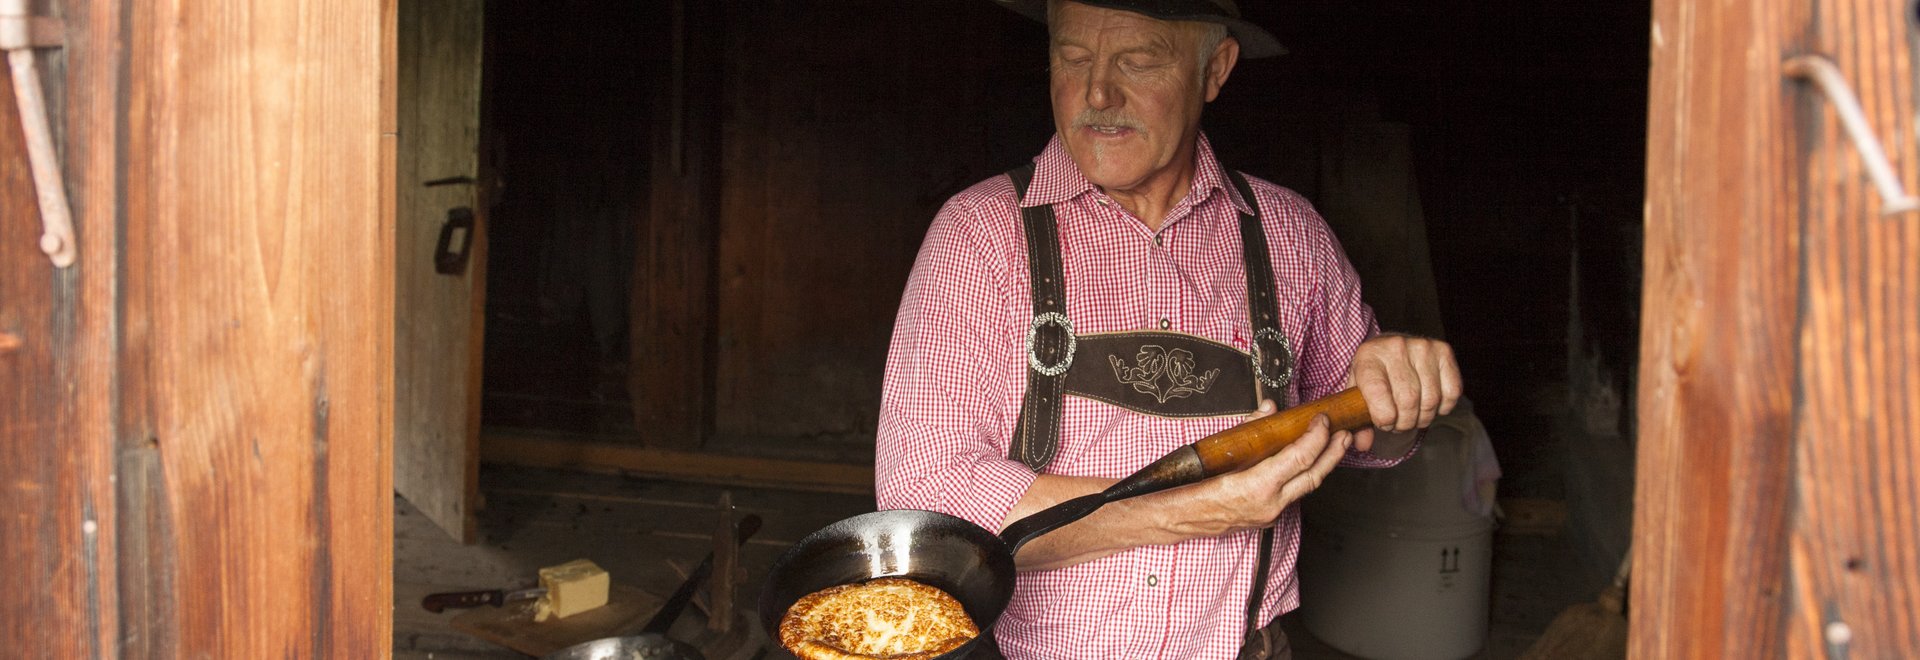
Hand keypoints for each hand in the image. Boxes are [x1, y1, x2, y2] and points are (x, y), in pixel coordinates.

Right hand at [1165, 414, 1351, 536]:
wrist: (1177, 518)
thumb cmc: (1191, 485)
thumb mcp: (1217, 450)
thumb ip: (1247, 428)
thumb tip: (1270, 410)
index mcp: (1258, 487)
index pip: (1300, 458)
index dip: (1317, 437)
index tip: (1323, 421)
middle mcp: (1270, 504)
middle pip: (1314, 476)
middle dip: (1333, 454)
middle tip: (1346, 433)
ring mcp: (1269, 514)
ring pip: (1306, 487)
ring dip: (1322, 465)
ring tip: (1334, 446)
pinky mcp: (1266, 517)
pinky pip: (1292, 494)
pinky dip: (1303, 476)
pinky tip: (1305, 464)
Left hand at [1347, 334, 1461, 448]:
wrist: (1390, 347)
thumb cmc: (1373, 373)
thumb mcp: (1358, 391)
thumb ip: (1358, 419)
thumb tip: (1363, 444)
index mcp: (1369, 357)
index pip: (1378, 395)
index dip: (1384, 419)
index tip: (1384, 423)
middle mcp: (1396, 347)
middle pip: (1408, 401)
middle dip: (1404, 423)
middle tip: (1400, 423)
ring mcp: (1422, 347)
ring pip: (1430, 400)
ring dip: (1423, 418)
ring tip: (1413, 415)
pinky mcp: (1444, 351)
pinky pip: (1451, 393)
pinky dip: (1442, 408)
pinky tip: (1430, 403)